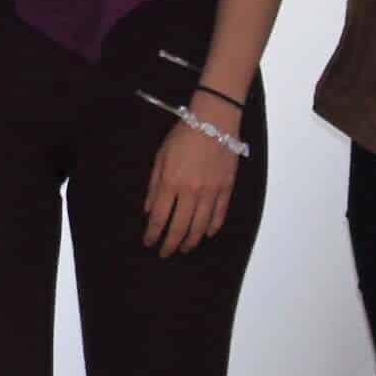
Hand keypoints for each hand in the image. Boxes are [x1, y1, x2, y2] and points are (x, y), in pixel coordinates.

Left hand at [143, 112, 240, 255]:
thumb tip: (148, 211)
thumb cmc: (183, 136)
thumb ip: (154, 186)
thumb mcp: (160, 157)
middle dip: (170, 244)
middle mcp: (191, 192)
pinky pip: (219, 215)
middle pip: (179, 227)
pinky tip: (205, 234)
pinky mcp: (226, 189)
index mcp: (171, 183)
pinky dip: (212, 228)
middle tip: (165, 253)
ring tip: (184, 249)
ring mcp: (211, 192)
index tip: (149, 243)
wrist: (214, 122)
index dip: (153, 233)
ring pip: (200, 226)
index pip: (159, 217)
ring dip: (191, 241)